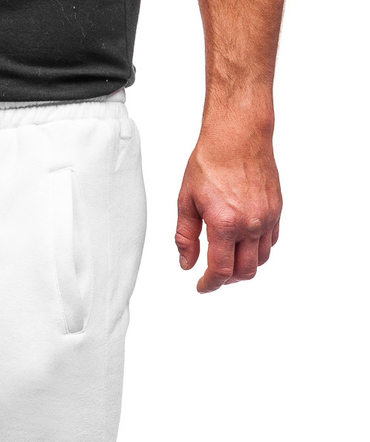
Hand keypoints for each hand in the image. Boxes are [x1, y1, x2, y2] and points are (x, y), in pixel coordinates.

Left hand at [176, 121, 281, 292]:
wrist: (238, 134)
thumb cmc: (211, 162)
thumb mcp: (186, 202)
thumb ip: (185, 237)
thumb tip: (187, 263)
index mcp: (225, 224)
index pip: (221, 271)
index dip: (209, 285)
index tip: (202, 286)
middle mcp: (251, 223)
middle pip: (244, 272)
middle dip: (226, 280)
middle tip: (213, 276)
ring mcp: (267, 216)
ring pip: (262, 260)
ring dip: (244, 266)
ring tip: (228, 261)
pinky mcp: (277, 208)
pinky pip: (271, 241)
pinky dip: (258, 250)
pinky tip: (243, 244)